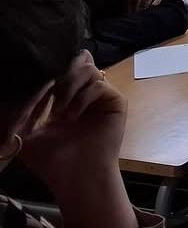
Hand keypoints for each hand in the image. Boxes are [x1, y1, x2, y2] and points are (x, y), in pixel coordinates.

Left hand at [18, 52, 127, 192]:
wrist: (75, 177)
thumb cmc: (52, 159)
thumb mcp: (25, 132)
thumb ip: (20, 110)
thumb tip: (20, 85)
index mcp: (65, 98)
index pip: (61, 69)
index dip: (48, 71)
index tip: (34, 86)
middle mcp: (85, 93)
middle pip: (76, 61)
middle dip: (59, 75)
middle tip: (48, 93)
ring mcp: (101, 96)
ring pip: (88, 69)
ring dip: (68, 86)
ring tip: (59, 111)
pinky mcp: (116, 101)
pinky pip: (99, 85)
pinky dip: (82, 98)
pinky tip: (71, 117)